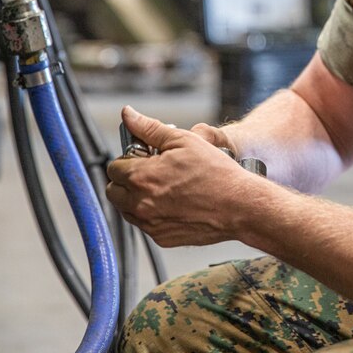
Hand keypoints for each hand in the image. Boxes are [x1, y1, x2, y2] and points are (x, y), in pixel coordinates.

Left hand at [106, 105, 253, 246]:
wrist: (239, 205)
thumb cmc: (215, 171)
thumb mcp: (183, 140)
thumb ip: (149, 128)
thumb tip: (128, 114)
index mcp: (141, 177)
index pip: (113, 168)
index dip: (128, 159)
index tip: (144, 157)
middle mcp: (140, 204)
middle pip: (113, 191)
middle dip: (126, 179)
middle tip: (149, 171)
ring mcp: (150, 224)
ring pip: (126, 210)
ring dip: (135, 197)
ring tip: (163, 186)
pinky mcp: (161, 238)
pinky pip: (145, 225)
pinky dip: (151, 213)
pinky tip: (173, 202)